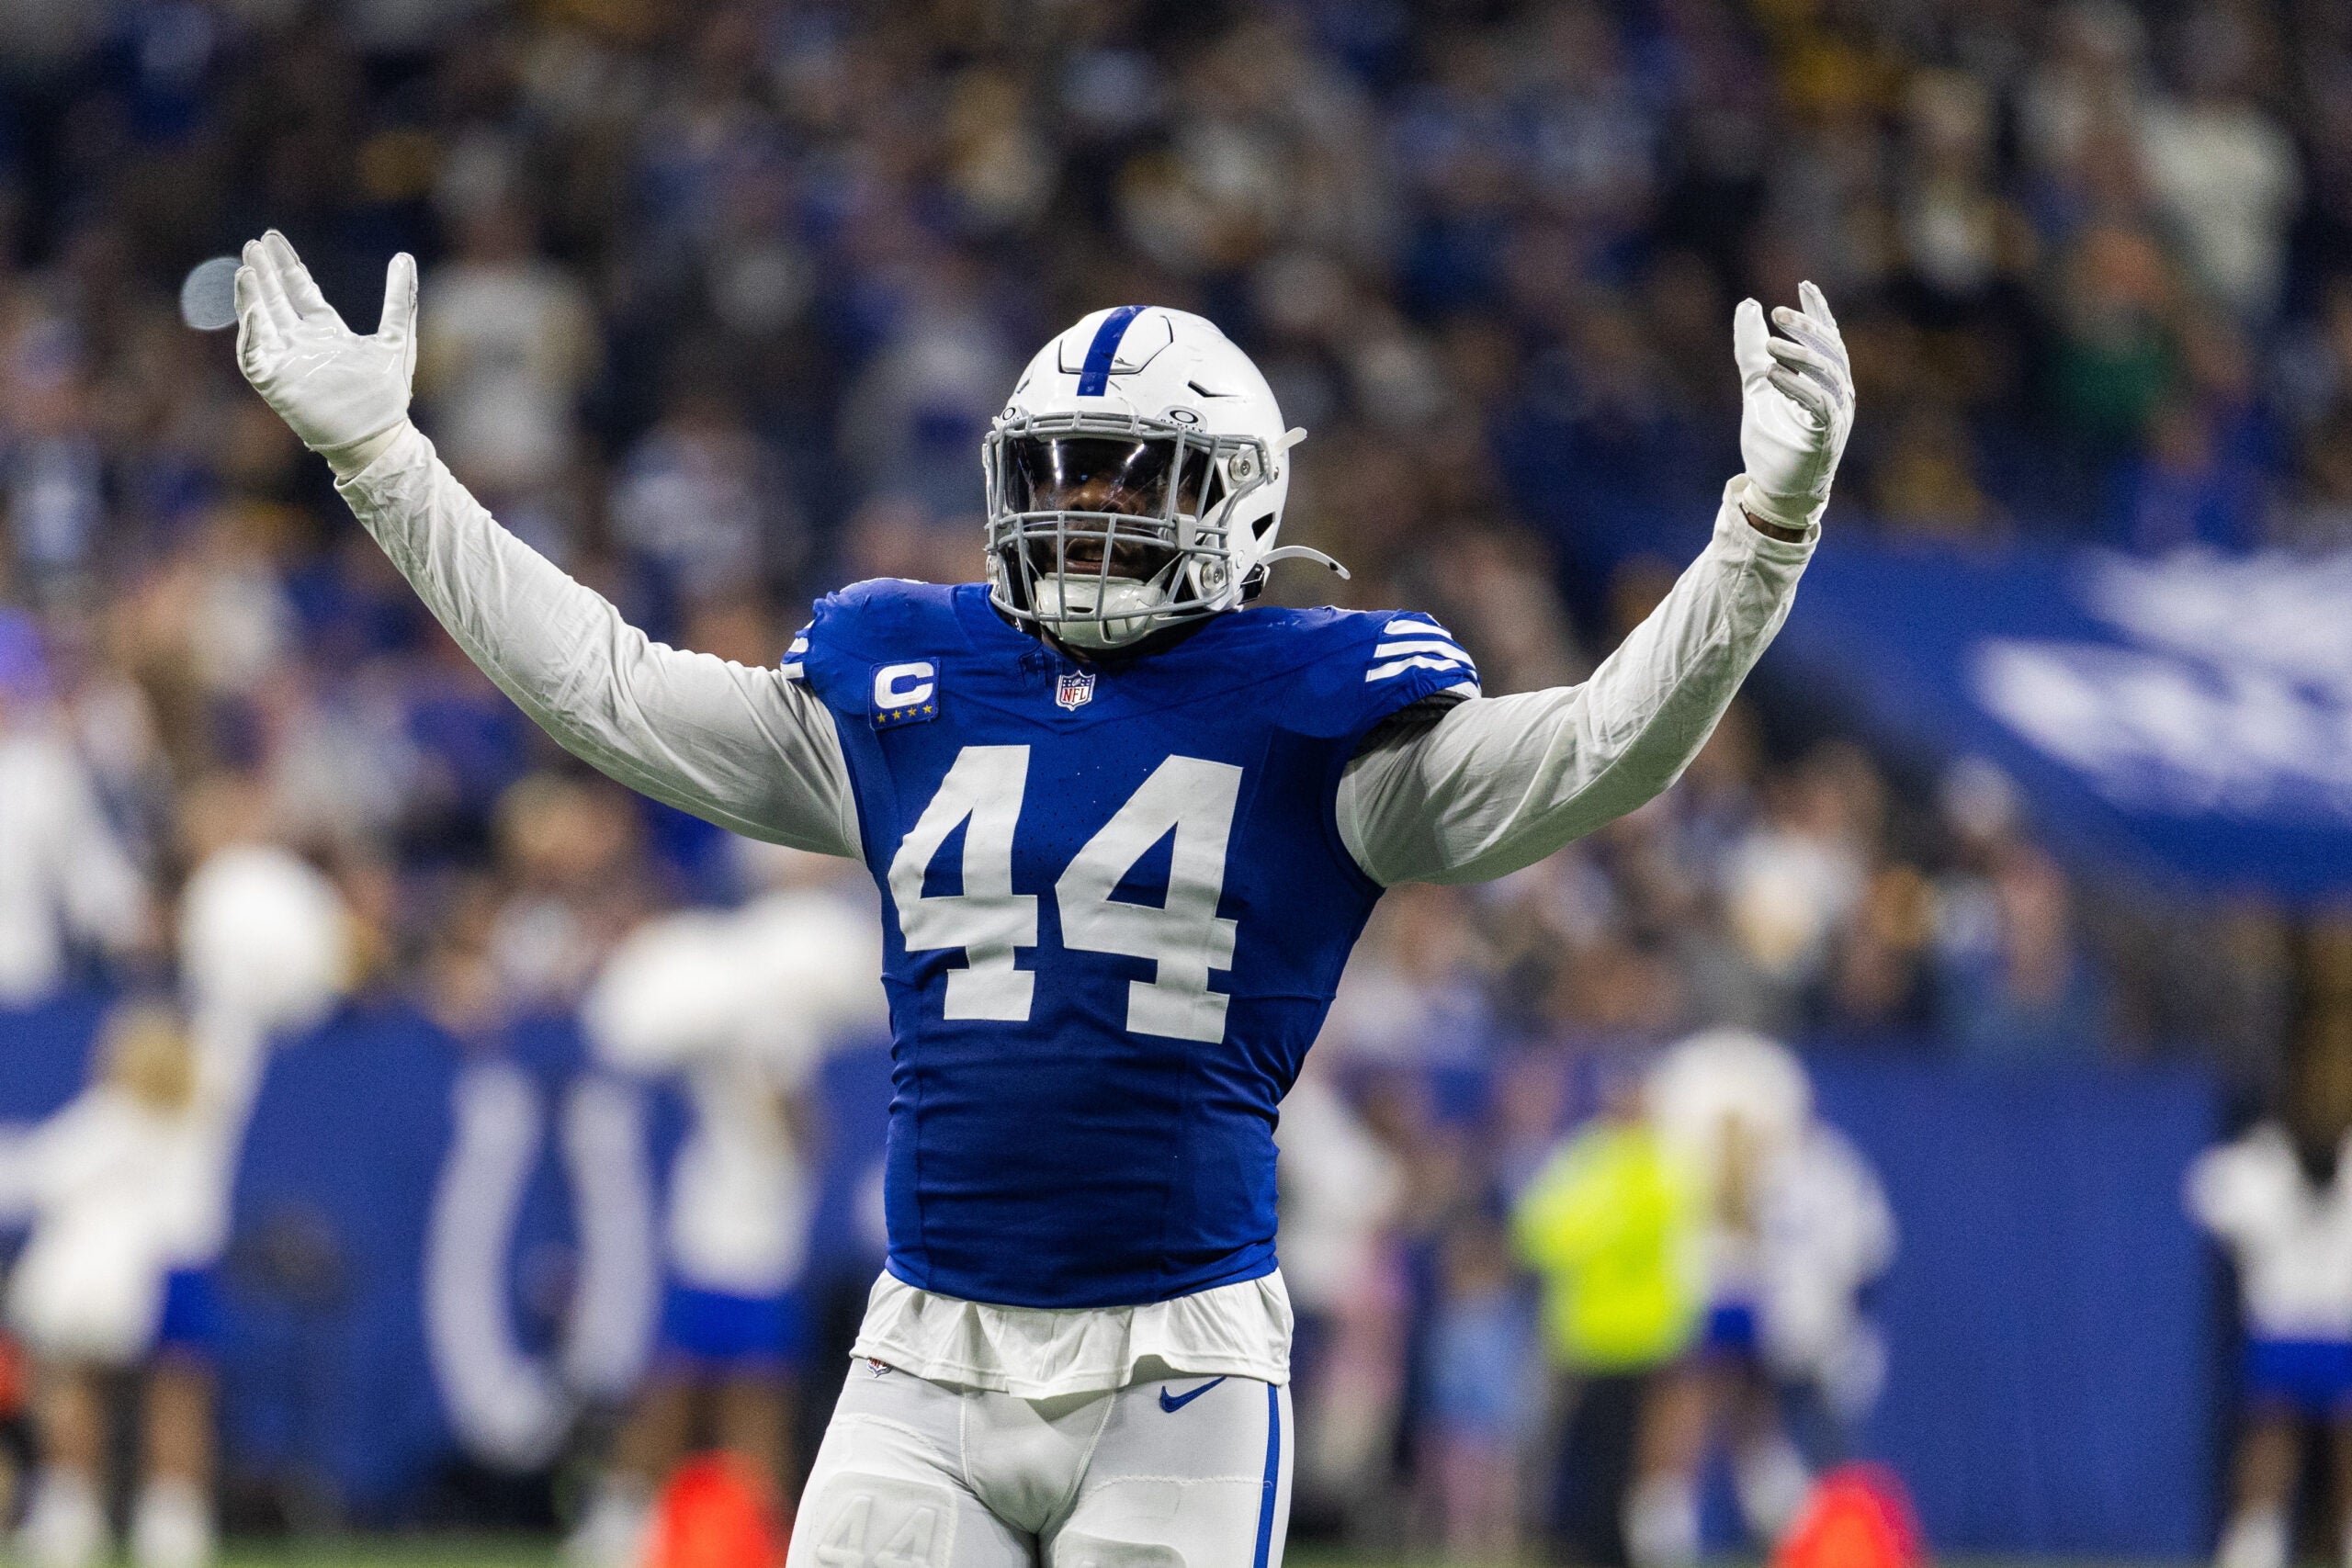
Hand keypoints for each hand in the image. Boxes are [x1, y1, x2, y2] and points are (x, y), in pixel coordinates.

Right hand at [234, 231, 417, 474]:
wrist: (378, 436)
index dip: (286, 265)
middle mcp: (301, 342)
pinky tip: (252, 310)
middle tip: (253, 245)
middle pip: (276, 299)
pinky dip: (252, 332)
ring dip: (251, 295)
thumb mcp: (397, 338)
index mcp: (326, 331)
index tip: (272, 238)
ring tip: (245, 269)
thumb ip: (399, 299)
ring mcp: (285, 361)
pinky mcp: (274, 382)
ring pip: (259, 320)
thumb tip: (404, 257)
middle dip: (264, 273)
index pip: (299, 290)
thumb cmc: (386, 395)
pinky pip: (254, 353)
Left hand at [1733, 280, 1853, 533]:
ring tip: (1770, 345)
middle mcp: (1839, 392)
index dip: (1818, 311)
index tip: (1804, 284)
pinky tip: (1774, 375)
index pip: (1828, 337)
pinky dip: (1797, 386)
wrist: (1776, 489)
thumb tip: (1747, 306)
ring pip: (1827, 373)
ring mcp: (1837, 413)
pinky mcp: (1828, 434)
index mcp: (1827, 379)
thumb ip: (1752, 351)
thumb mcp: (1758, 385)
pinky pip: (1818, 402)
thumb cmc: (1774, 440)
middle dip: (1806, 327)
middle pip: (1831, 349)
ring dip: (1799, 355)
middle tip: (1777, 312)